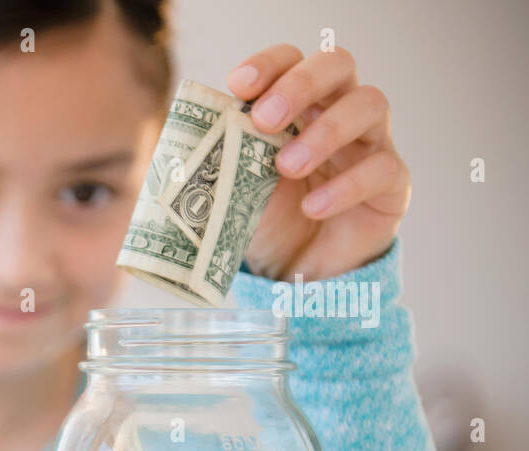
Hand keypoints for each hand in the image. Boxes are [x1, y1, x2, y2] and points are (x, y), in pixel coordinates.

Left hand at [227, 45, 410, 281]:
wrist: (295, 270)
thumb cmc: (265, 218)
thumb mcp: (233, 188)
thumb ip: (218, 160)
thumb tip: (179, 144)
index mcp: (298, 105)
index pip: (292, 59)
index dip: (269, 64)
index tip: (239, 86)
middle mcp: (338, 112)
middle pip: (338, 65)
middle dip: (299, 85)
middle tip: (265, 120)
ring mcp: (370, 144)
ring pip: (370, 104)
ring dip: (325, 131)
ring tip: (286, 167)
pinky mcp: (392, 184)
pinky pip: (383, 169)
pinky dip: (345, 186)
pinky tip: (314, 207)